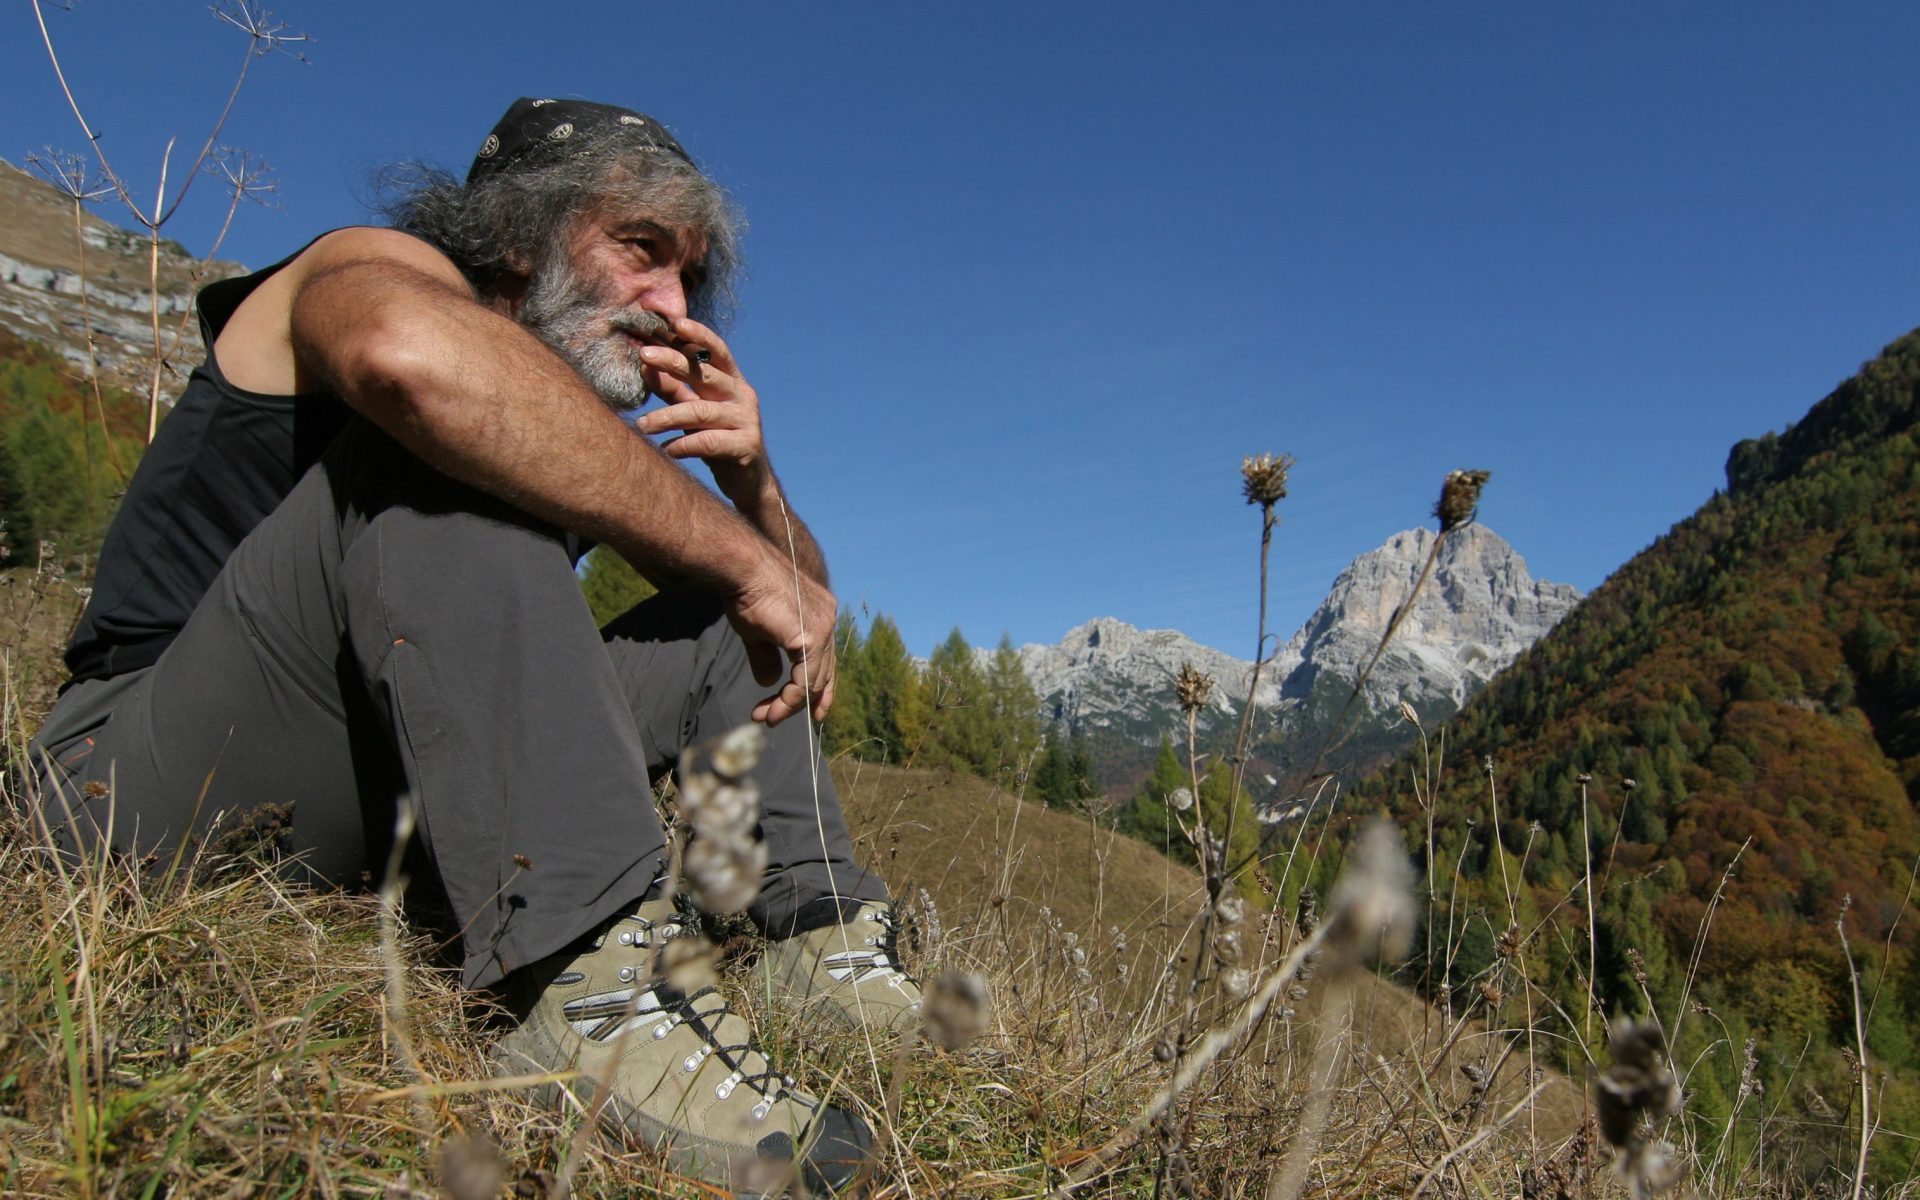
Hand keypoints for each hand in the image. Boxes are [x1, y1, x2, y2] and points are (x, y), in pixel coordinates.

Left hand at [634, 317, 766, 499]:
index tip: (674, 323)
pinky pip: (708, 442)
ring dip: (667, 417)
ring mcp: (747, 421)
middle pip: (706, 374)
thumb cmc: (717, 441)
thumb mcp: (694, 411)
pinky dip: (683, 445)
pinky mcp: (745, 447)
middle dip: (673, 362)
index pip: (718, 351)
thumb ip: (674, 388)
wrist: (748, 482)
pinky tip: (666, 450)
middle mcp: (743, 396)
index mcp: (733, 382)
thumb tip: (645, 365)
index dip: (699, 335)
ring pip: (701, 412)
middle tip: (643, 356)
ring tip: (642, 426)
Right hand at [725, 554, 837, 726]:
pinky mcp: (811, 637)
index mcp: (821, 615)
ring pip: (813, 681)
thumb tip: (768, 683)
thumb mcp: (758, 631)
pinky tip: (772, 710)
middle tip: (776, 719)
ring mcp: (823, 628)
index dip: (819, 688)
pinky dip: (788, 700)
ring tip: (766, 717)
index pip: (826, 659)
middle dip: (800, 702)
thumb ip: (767, 657)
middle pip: (823, 673)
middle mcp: (828, 620)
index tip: (812, 712)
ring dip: (788, 705)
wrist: (742, 569)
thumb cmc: (746, 591)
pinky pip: (804, 681)